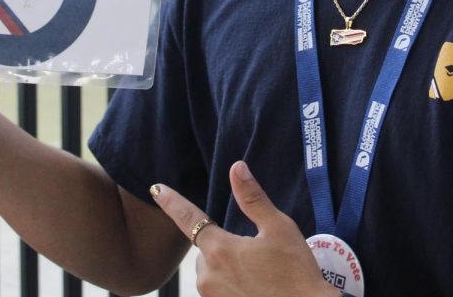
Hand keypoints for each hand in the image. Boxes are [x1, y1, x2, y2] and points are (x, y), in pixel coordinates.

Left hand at [152, 161, 336, 296]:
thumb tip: (237, 168)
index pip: (188, 218)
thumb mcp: (279, 228)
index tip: (157, 189)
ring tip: (258, 274)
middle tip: (256, 253)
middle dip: (222, 245)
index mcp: (220, 250)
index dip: (172, 202)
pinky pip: (216, 290)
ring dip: (225, 267)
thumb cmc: (296, 272)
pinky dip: (229, 285)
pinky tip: (253, 288)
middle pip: (205, 249)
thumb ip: (253, 198)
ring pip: (210, 272)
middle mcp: (208, 276)